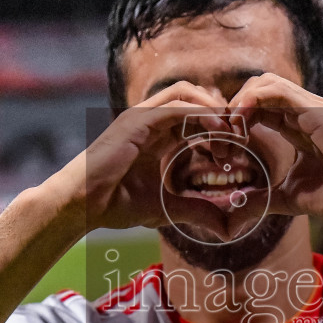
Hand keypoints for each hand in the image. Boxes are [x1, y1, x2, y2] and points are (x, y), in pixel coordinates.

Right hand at [54, 85, 232, 233]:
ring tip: (232, 131)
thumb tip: (227, 228)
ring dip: (213, 109)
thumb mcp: (167, 208)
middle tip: (241, 136)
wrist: (81, 205)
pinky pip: (176, 107)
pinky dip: (200, 113)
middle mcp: (150, 119)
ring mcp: (142, 116)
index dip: (219, 127)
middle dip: (221, 112)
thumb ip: (196, 211)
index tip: (238, 149)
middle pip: (195, 97)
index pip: (195, 115)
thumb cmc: (115, 204)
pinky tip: (217, 128)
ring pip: (187, 94)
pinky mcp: (137, 120)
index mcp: (157, 134)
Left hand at [227, 73, 322, 228]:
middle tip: (220, 137)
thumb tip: (233, 207)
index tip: (221, 147)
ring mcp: (309, 106)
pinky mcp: (314, 108)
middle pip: (256, 89)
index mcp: (296, 126)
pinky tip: (239, 123)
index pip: (257, 107)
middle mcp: (302, 111)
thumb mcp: (287, 197)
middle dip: (232, 108)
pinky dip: (251, 100)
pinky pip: (275, 90)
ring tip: (229, 130)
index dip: (234, 121)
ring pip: (263, 83)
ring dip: (238, 102)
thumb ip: (261, 198)